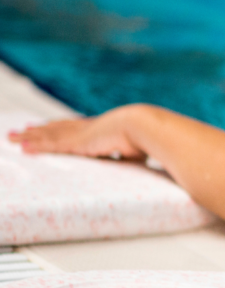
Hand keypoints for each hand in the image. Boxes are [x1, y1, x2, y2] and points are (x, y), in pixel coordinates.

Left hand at [7, 106, 146, 160]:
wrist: (144, 127)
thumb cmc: (147, 138)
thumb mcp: (137, 150)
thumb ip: (131, 156)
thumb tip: (141, 162)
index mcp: (103, 129)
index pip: (77, 128)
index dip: (62, 127)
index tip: (51, 126)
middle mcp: (87, 129)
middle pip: (57, 128)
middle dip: (39, 129)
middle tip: (23, 128)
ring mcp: (80, 134)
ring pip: (47, 134)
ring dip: (28, 136)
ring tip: (11, 137)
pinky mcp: (76, 142)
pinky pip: (49, 144)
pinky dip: (34, 145)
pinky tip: (21, 146)